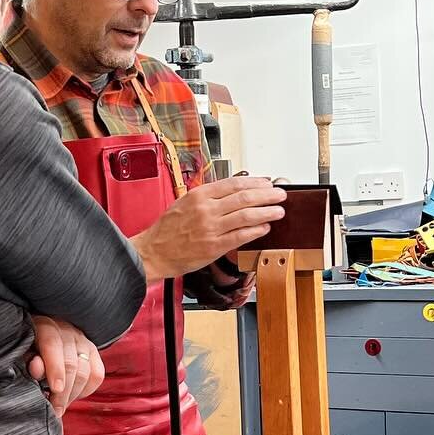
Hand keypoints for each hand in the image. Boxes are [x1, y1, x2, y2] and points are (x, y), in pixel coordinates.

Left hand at [28, 316, 103, 416]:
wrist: (38, 337)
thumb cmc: (25, 348)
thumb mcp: (20, 352)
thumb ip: (26, 360)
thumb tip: (36, 368)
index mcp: (45, 325)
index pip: (52, 344)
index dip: (55, 368)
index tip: (55, 389)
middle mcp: (67, 330)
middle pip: (71, 363)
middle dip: (63, 392)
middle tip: (55, 410)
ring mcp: (82, 341)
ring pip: (86, 372)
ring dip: (73, 394)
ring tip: (60, 407)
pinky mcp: (93, 352)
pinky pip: (97, 375)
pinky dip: (86, 390)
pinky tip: (72, 397)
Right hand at [133, 177, 285, 279]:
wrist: (153, 252)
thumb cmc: (167, 230)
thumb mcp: (185, 203)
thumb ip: (208, 197)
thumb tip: (234, 191)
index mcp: (199, 195)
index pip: (234, 183)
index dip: (255, 182)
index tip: (267, 183)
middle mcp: (206, 209)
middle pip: (245, 197)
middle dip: (268, 195)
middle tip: (280, 195)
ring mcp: (211, 228)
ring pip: (247, 215)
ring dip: (267, 212)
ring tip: (279, 211)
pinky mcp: (214, 247)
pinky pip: (241, 236)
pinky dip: (256, 230)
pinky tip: (265, 227)